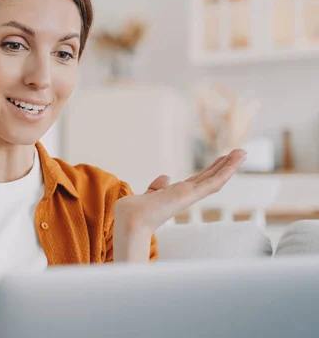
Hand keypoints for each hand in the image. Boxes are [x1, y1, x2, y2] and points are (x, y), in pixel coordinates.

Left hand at [114, 149, 246, 232]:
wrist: (130, 221)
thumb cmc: (132, 212)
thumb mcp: (146, 195)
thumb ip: (156, 187)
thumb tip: (165, 176)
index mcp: (175, 195)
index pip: (197, 181)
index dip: (210, 171)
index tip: (220, 161)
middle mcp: (185, 195)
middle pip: (209, 177)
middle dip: (224, 165)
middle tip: (239, 153)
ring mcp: (189, 196)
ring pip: (215, 179)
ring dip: (229, 165)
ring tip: (242, 152)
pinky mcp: (191, 195)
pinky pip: (213, 182)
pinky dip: (226, 171)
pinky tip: (236, 160)